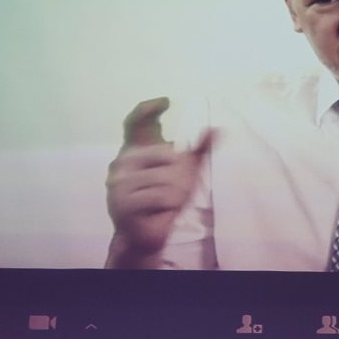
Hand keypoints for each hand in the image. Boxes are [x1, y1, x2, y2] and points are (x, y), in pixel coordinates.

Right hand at [105, 97, 211, 267]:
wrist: (144, 236)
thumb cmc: (163, 202)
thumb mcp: (184, 175)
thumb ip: (197, 152)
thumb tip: (219, 129)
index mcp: (133, 152)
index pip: (135, 122)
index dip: (148, 109)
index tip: (166, 102)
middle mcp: (121, 164)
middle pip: (167, 155)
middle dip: (182, 174)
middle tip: (177, 192)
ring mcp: (119, 184)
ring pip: (167, 179)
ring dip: (177, 194)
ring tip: (166, 205)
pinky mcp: (123, 204)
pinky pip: (160, 197)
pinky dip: (168, 207)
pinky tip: (160, 213)